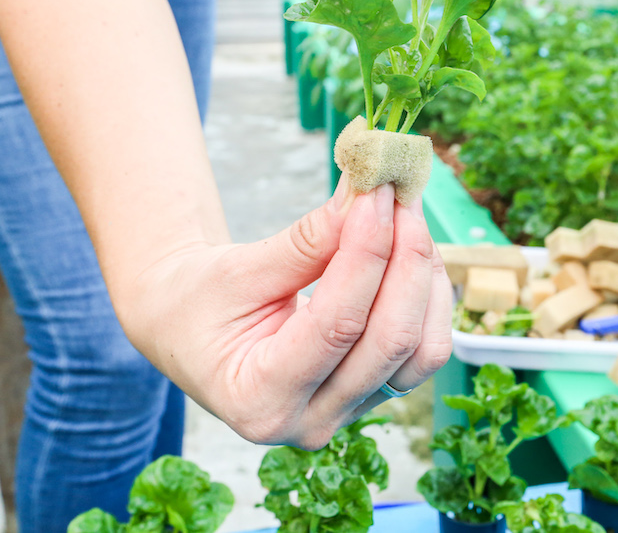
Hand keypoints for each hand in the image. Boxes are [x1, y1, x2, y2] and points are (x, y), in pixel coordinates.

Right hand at [125, 177, 452, 448]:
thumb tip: (366, 199)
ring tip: (407, 218)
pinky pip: (424, 349)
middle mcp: (310, 421)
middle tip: (399, 199)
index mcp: (260, 398)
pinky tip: (412, 252)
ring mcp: (348, 413)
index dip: (367, 252)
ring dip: (425, 276)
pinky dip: (428, 296)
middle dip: (406, 261)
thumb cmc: (200, 301)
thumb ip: (305, 242)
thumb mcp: (236, 269)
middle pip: (391, 342)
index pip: (338, 324)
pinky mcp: (372, 394)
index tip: (375, 195)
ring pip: (422, 351)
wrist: (188, 331)